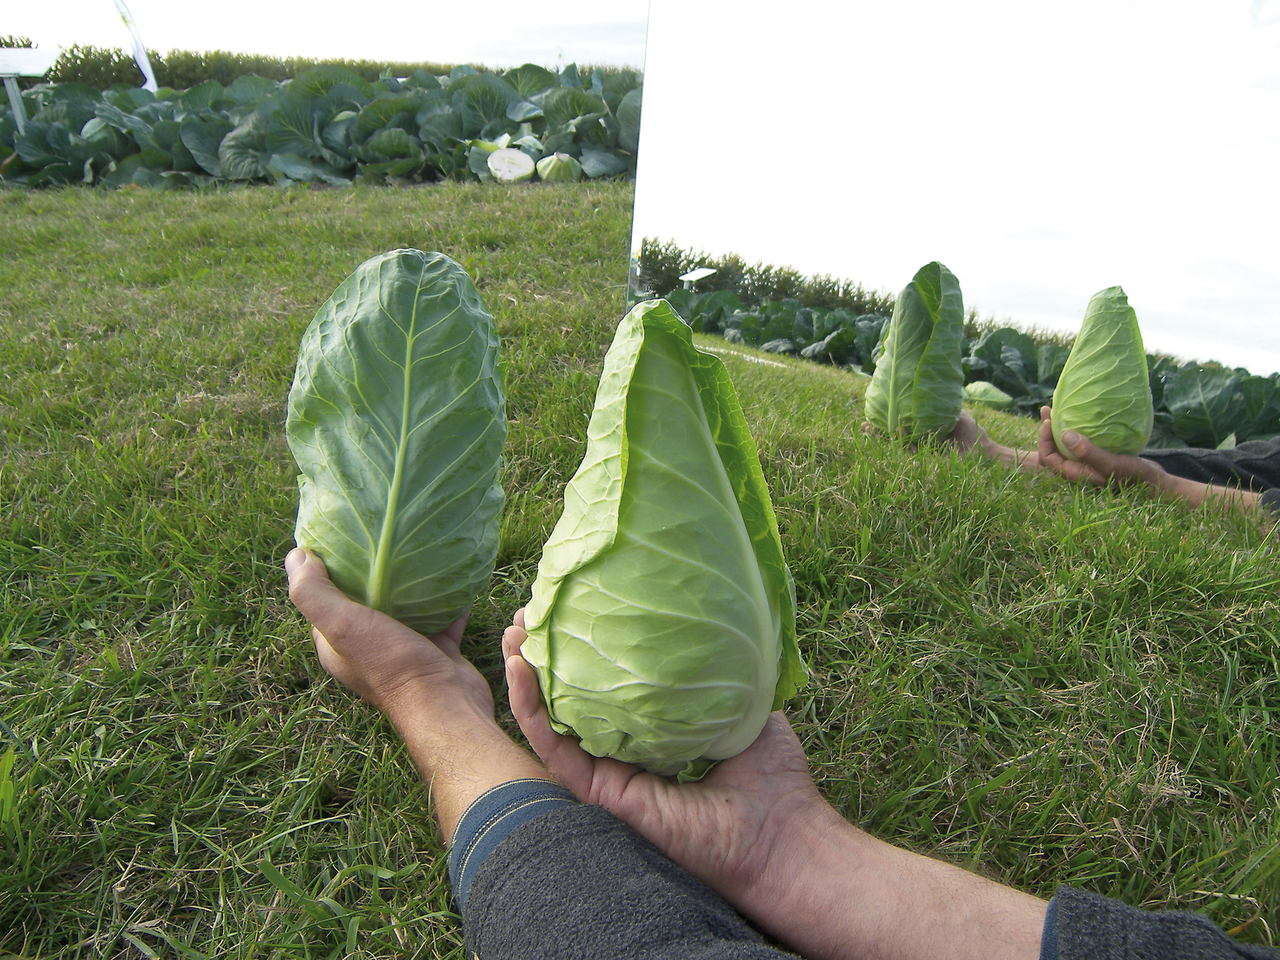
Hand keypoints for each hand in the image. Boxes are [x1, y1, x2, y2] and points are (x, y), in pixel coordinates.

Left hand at [285, 547, 490, 719]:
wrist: (446, 704)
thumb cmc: (392, 665)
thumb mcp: (342, 625)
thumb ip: (314, 593)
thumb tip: (295, 554)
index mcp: (339, 645)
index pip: (323, 600)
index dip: (325, 570)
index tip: (337, 536)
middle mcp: (369, 647)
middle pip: (366, 600)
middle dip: (372, 570)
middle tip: (382, 532)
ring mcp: (405, 649)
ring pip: (406, 606)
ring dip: (411, 581)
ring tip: (418, 544)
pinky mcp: (438, 649)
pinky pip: (442, 614)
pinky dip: (448, 595)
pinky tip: (456, 569)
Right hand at [503, 611, 1047, 959]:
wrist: (781, 835)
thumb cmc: (775, 780)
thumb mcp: (745, 702)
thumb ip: (723, 668)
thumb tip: (716, 619)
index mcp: (652, 738)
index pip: (604, 692)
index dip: (583, 653)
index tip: (570, 609)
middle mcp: (623, 758)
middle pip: (566, 703)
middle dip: (541, 658)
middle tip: (526, 614)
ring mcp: (608, 778)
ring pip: (547, 724)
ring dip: (523, 676)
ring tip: (512, 633)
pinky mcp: (601, 795)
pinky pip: (551, 748)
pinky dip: (529, 708)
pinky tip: (518, 667)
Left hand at [1035, 406, 1168, 489]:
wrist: (1154, 481)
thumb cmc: (1132, 475)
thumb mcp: (1109, 462)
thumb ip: (1087, 451)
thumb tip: (1064, 434)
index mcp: (1074, 473)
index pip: (1048, 457)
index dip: (1043, 439)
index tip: (1048, 421)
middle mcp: (1077, 469)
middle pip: (1053, 449)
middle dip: (1048, 430)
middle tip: (1047, 408)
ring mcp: (1087, 463)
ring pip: (1065, 445)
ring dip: (1060, 428)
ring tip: (1059, 409)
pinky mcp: (1097, 456)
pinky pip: (1079, 442)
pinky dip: (1076, 429)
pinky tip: (1083, 417)